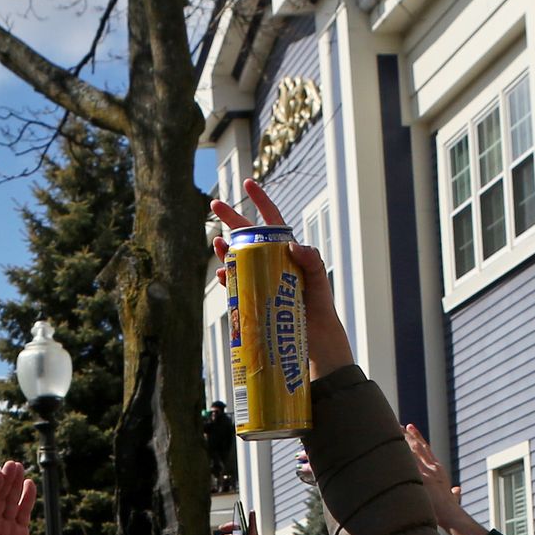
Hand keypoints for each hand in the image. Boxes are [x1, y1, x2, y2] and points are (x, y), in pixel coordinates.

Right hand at [210, 178, 354, 376]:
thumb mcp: (320, 285)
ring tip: (216, 243)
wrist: (314, 350)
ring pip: (238, 261)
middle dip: (231, 220)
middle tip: (214, 206)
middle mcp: (272, 268)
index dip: (261, 203)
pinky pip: (234, 288)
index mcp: (289, 257)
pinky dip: (227, 280)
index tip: (248, 184)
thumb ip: (312, 261)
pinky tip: (222, 275)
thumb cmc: (320, 316)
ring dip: (226, 251)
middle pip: (249, 238)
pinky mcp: (250, 306)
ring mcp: (260, 286)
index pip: (273, 223)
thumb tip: (293, 243)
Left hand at [405, 423, 481, 534]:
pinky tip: (392, 447)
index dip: (417, 437)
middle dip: (407, 435)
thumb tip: (457, 490)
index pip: (426, 449)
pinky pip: (409, 464)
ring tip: (394, 429)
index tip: (409, 427)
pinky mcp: (422, 480)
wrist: (452, 515)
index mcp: (438, 470)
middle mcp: (433, 468)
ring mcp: (427, 472)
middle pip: (418, 446)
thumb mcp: (452, 497)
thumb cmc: (450, 509)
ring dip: (403, 441)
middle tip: (397, 424)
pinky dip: (401, 455)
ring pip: (413, 451)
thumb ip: (453, 492)